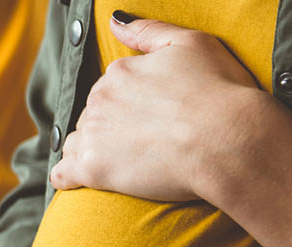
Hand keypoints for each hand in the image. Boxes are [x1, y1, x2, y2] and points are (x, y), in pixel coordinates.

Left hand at [49, 16, 264, 201]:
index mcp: (119, 72)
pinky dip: (67, 177)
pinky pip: (64, 173)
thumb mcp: (190, 43)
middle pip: (94, 114)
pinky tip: (75, 181)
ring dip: (89, 149)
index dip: (128, 102)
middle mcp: (100, 100)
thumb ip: (147, 31)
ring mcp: (93, 135)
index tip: (149, 115)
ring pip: (77, 142)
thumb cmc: (219, 91)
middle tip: (141, 141)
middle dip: (109, 126)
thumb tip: (114, 20)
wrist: (228, 141)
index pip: (110, 87)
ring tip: (116, 161)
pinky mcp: (92, 169)